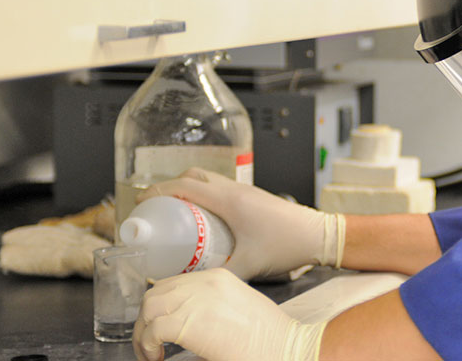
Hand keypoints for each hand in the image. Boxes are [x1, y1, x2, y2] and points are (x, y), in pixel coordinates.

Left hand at [133, 268, 323, 360]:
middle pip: (156, 293)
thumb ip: (214, 306)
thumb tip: (191, 321)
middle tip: (149, 342)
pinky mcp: (188, 323)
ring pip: (148, 309)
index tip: (158, 326)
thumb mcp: (241, 307)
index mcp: (218, 277)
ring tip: (150, 352)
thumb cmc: (270, 336)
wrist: (286, 347)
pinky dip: (147, 345)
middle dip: (146, 319)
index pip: (173, 284)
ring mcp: (196, 300)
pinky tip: (156, 357)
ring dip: (143, 333)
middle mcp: (204, 283)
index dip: (160, 306)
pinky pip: (152, 331)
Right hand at [138, 168, 343, 279]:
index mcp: (230, 200)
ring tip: (178, 214)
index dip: (158, 191)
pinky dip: (206, 196)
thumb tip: (193, 286)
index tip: (143, 202)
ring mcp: (245, 190)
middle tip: (158, 208)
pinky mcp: (253, 196)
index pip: (184, 185)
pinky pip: (221, 188)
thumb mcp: (248, 265)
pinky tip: (205, 220)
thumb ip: (220, 277)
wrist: (318, 235)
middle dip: (170, 188)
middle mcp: (235, 189)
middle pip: (193, 175)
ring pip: (208, 179)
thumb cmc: (287, 245)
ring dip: (189, 189)